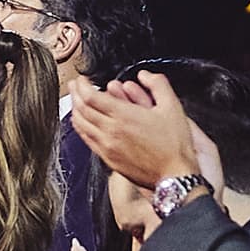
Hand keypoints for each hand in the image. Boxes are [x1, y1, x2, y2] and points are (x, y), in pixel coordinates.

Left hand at [70, 70, 216, 198]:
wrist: (173, 175)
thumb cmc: (174, 144)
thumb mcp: (172, 107)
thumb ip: (158, 84)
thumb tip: (146, 75)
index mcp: (123, 116)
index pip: (90, 96)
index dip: (82, 85)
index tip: (82, 78)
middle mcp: (110, 131)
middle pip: (81, 109)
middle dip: (75, 94)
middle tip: (75, 85)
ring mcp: (106, 147)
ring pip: (81, 125)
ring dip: (75, 110)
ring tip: (76, 101)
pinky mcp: (107, 159)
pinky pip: (86, 140)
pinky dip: (81, 128)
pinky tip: (84, 123)